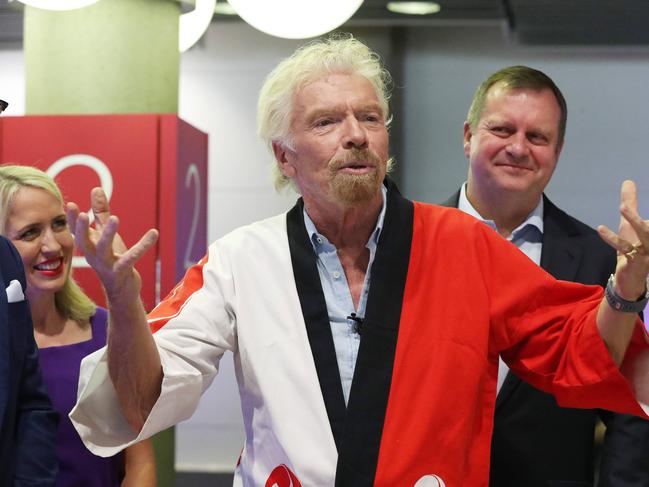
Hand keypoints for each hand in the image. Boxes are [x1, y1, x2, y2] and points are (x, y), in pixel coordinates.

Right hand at [66, 187, 157, 300]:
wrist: (121, 291)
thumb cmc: (112, 260)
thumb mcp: (106, 235)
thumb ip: (101, 213)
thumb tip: (96, 189)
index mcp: (89, 246)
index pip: (76, 232)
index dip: (72, 220)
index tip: (70, 205)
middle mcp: (94, 256)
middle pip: (84, 242)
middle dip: (81, 229)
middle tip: (83, 214)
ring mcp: (107, 265)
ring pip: (104, 249)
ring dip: (108, 234)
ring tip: (115, 219)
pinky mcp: (122, 271)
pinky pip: (132, 257)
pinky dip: (143, 245)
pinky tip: (154, 233)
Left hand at [598, 180, 648, 300]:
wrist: (631, 279)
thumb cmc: (634, 247)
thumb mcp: (629, 224)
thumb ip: (630, 203)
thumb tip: (627, 181)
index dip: (639, 214)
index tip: (629, 198)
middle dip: (639, 215)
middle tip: (627, 202)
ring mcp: (648, 251)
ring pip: (645, 234)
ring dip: (634, 220)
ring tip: (623, 207)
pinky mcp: (635, 261)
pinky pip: (625, 248)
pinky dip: (612, 238)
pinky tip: (601, 229)